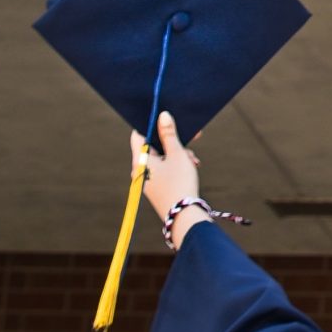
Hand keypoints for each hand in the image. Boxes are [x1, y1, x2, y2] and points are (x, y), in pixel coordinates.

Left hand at [130, 112, 199, 231]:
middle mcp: (139, 170)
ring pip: (161, 159)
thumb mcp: (178, 154)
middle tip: (192, 138)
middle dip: (172, 141)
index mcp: (139, 160)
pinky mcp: (155, 188)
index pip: (138, 135)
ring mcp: (147, 180)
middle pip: (153, 147)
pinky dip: (175, 165)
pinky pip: (163, 170)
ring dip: (177, 154)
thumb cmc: (180, 182)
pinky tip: (190, 167)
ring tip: (193, 160)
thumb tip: (162, 115)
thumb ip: (169, 134)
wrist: (184, 216)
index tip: (166, 119)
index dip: (151, 124)